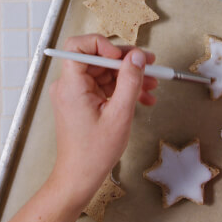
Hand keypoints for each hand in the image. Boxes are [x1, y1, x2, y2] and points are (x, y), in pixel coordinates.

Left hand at [49, 34, 157, 206]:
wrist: (80, 176)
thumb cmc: (94, 152)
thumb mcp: (120, 114)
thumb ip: (130, 81)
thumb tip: (138, 56)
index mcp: (71, 85)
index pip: (79, 46)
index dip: (104, 46)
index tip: (124, 57)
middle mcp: (69, 85)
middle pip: (98, 58)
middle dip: (126, 62)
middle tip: (150, 65)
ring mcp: (76, 94)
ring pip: (105, 73)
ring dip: (129, 77)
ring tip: (152, 85)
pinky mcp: (83, 102)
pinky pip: (104, 87)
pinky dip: (123, 90)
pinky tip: (143, 98)